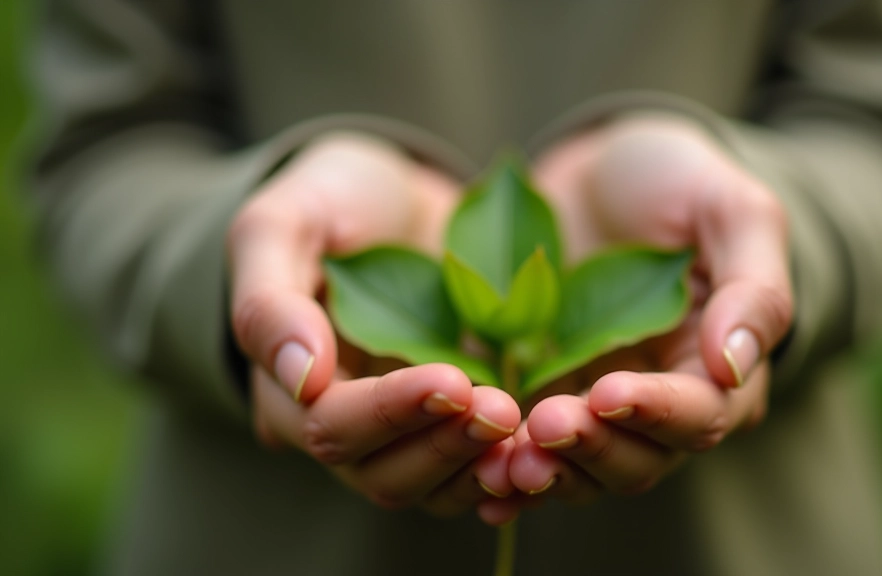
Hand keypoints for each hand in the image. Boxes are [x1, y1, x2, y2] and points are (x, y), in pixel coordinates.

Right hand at [227, 133, 519, 520]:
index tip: (449, 381)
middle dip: (443, 446)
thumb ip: (270, 298)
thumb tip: (299, 376)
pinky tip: (543, 445)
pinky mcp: (452, 426)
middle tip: (501, 409)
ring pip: (431, 487)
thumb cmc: (332, 199)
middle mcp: (343, 426)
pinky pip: (473, 472)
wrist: (404, 197)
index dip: (387, 412)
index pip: (330, 426)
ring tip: (524, 428)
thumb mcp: (284, 223)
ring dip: (477, 466)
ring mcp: (401, 433)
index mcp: (288, 386)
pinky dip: (505, 468)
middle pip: (381, 473)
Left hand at [508, 114, 792, 501]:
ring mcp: (593, 409)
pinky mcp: (538, 399)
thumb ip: (754, 287)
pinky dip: (506, 474)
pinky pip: (526, 453)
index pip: (700, 415)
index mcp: (716, 369)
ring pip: (581, 471)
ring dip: (546, 476)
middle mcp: (659, 405)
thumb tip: (734, 367)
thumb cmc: (676, 182)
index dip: (656, 412)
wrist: (596, 173)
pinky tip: (477, 480)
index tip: (607, 392)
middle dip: (593, 449)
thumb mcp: (732, 210)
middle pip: (639, 460)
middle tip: (545, 424)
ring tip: (502, 464)